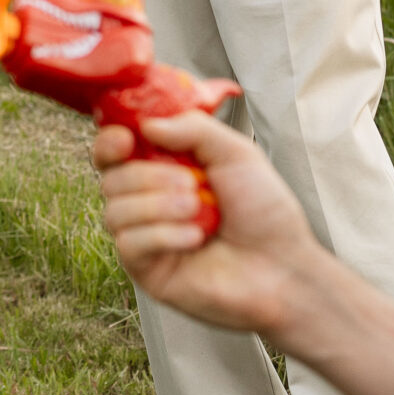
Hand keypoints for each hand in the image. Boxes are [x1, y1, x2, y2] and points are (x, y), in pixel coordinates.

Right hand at [91, 111, 314, 327]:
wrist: (283, 266)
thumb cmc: (265, 213)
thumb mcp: (237, 154)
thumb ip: (194, 128)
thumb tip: (145, 125)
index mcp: (163, 168)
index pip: (114, 150)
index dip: (110, 141)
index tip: (127, 139)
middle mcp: (147, 200)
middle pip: (110, 178)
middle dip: (148, 176)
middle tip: (191, 184)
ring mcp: (144, 236)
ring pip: (115, 211)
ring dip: (157, 207)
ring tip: (198, 212)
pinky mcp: (146, 269)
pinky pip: (129, 244)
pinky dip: (162, 235)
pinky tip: (195, 238)